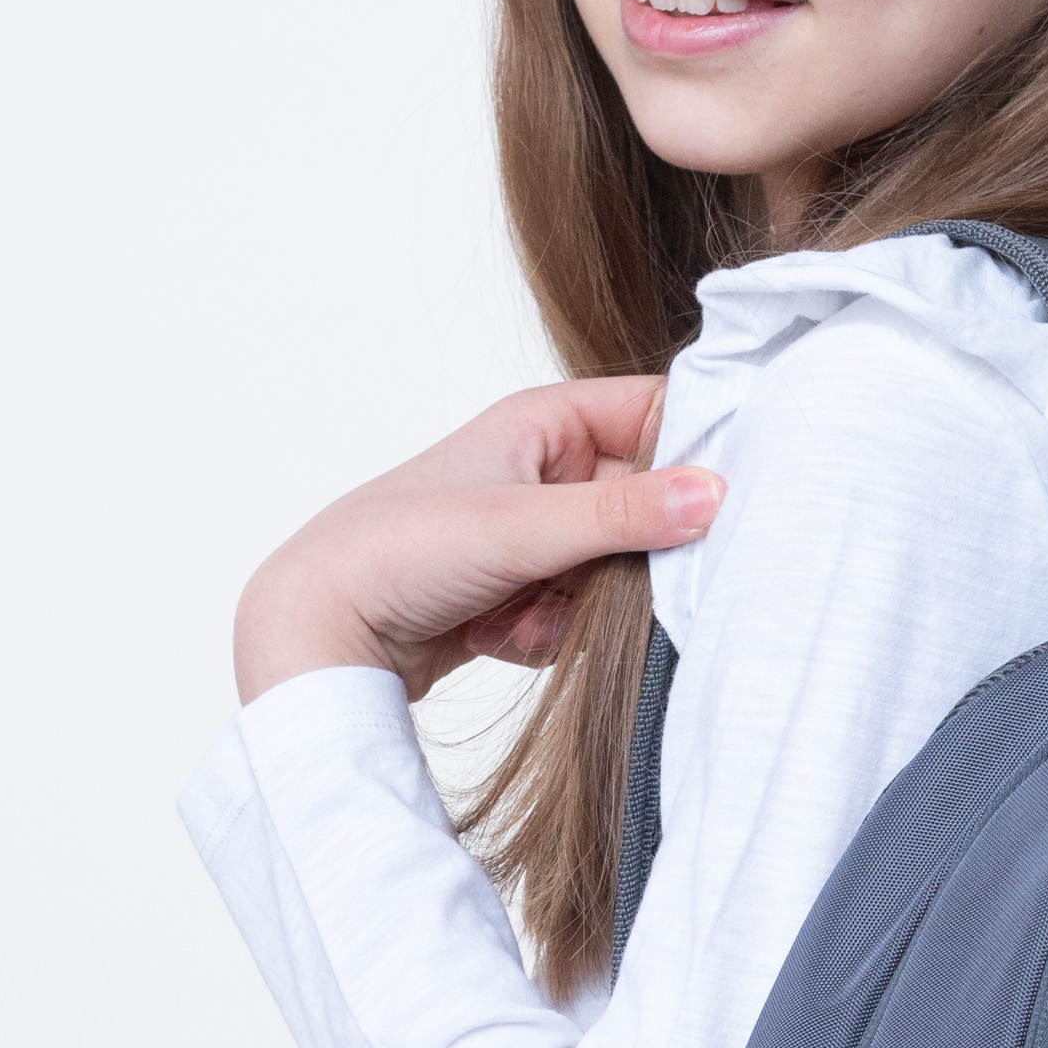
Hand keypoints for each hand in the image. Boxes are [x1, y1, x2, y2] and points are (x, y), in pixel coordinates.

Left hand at [232, 378, 721, 705]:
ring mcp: (534, 535)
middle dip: (627, 556)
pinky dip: (552, 630)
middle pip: (644, 505)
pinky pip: (581, 613)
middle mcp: (544, 471)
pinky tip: (500, 632)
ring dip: (584, 604)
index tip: (727, 499)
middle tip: (600, 577)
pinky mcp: (522, 590)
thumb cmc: (395, 551)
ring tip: (524, 607)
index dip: (696, 450)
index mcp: (543, 422)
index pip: (655, 414)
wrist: (319, 633)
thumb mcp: (521, 527)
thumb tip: (715, 496)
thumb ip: (622, 515)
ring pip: (617, 569)